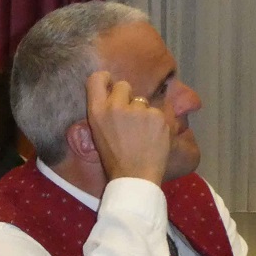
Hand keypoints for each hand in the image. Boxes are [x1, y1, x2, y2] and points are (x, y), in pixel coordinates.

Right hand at [83, 69, 170, 184]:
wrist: (135, 177)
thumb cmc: (114, 158)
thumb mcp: (99, 133)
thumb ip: (103, 110)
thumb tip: (114, 93)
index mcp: (97, 112)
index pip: (96, 78)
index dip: (105, 79)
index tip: (110, 85)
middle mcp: (115, 106)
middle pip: (124, 85)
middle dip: (128, 98)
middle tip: (130, 119)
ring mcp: (138, 110)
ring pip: (143, 101)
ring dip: (144, 113)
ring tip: (142, 135)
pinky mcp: (157, 116)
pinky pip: (158, 112)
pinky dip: (158, 123)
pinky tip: (153, 138)